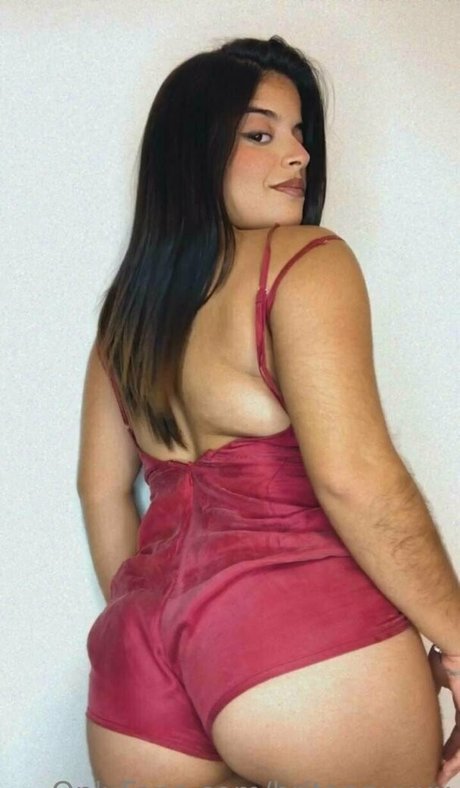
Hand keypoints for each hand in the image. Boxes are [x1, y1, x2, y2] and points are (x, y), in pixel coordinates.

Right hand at [428, 646, 459, 786]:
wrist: (455, 647)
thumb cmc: (444, 654)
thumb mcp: (434, 673)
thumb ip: (431, 684)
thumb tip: (417, 693)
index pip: (459, 727)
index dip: (451, 742)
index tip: (440, 753)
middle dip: (451, 757)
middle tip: (439, 771)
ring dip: (453, 763)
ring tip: (440, 775)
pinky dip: (456, 758)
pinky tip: (446, 767)